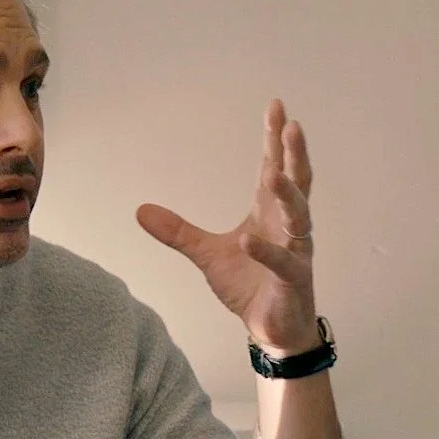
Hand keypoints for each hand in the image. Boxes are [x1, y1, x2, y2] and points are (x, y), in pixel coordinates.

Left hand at [136, 98, 318, 354]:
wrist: (272, 330)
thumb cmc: (250, 285)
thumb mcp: (207, 254)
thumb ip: (179, 232)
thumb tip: (140, 210)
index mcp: (269, 214)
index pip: (274, 168)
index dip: (274, 140)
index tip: (276, 107)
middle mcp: (288, 226)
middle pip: (296, 182)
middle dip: (294, 154)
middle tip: (291, 125)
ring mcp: (295, 252)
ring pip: (299, 217)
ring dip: (288, 195)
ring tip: (274, 174)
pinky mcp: (293, 279)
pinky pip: (283, 262)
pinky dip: (266, 250)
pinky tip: (248, 239)